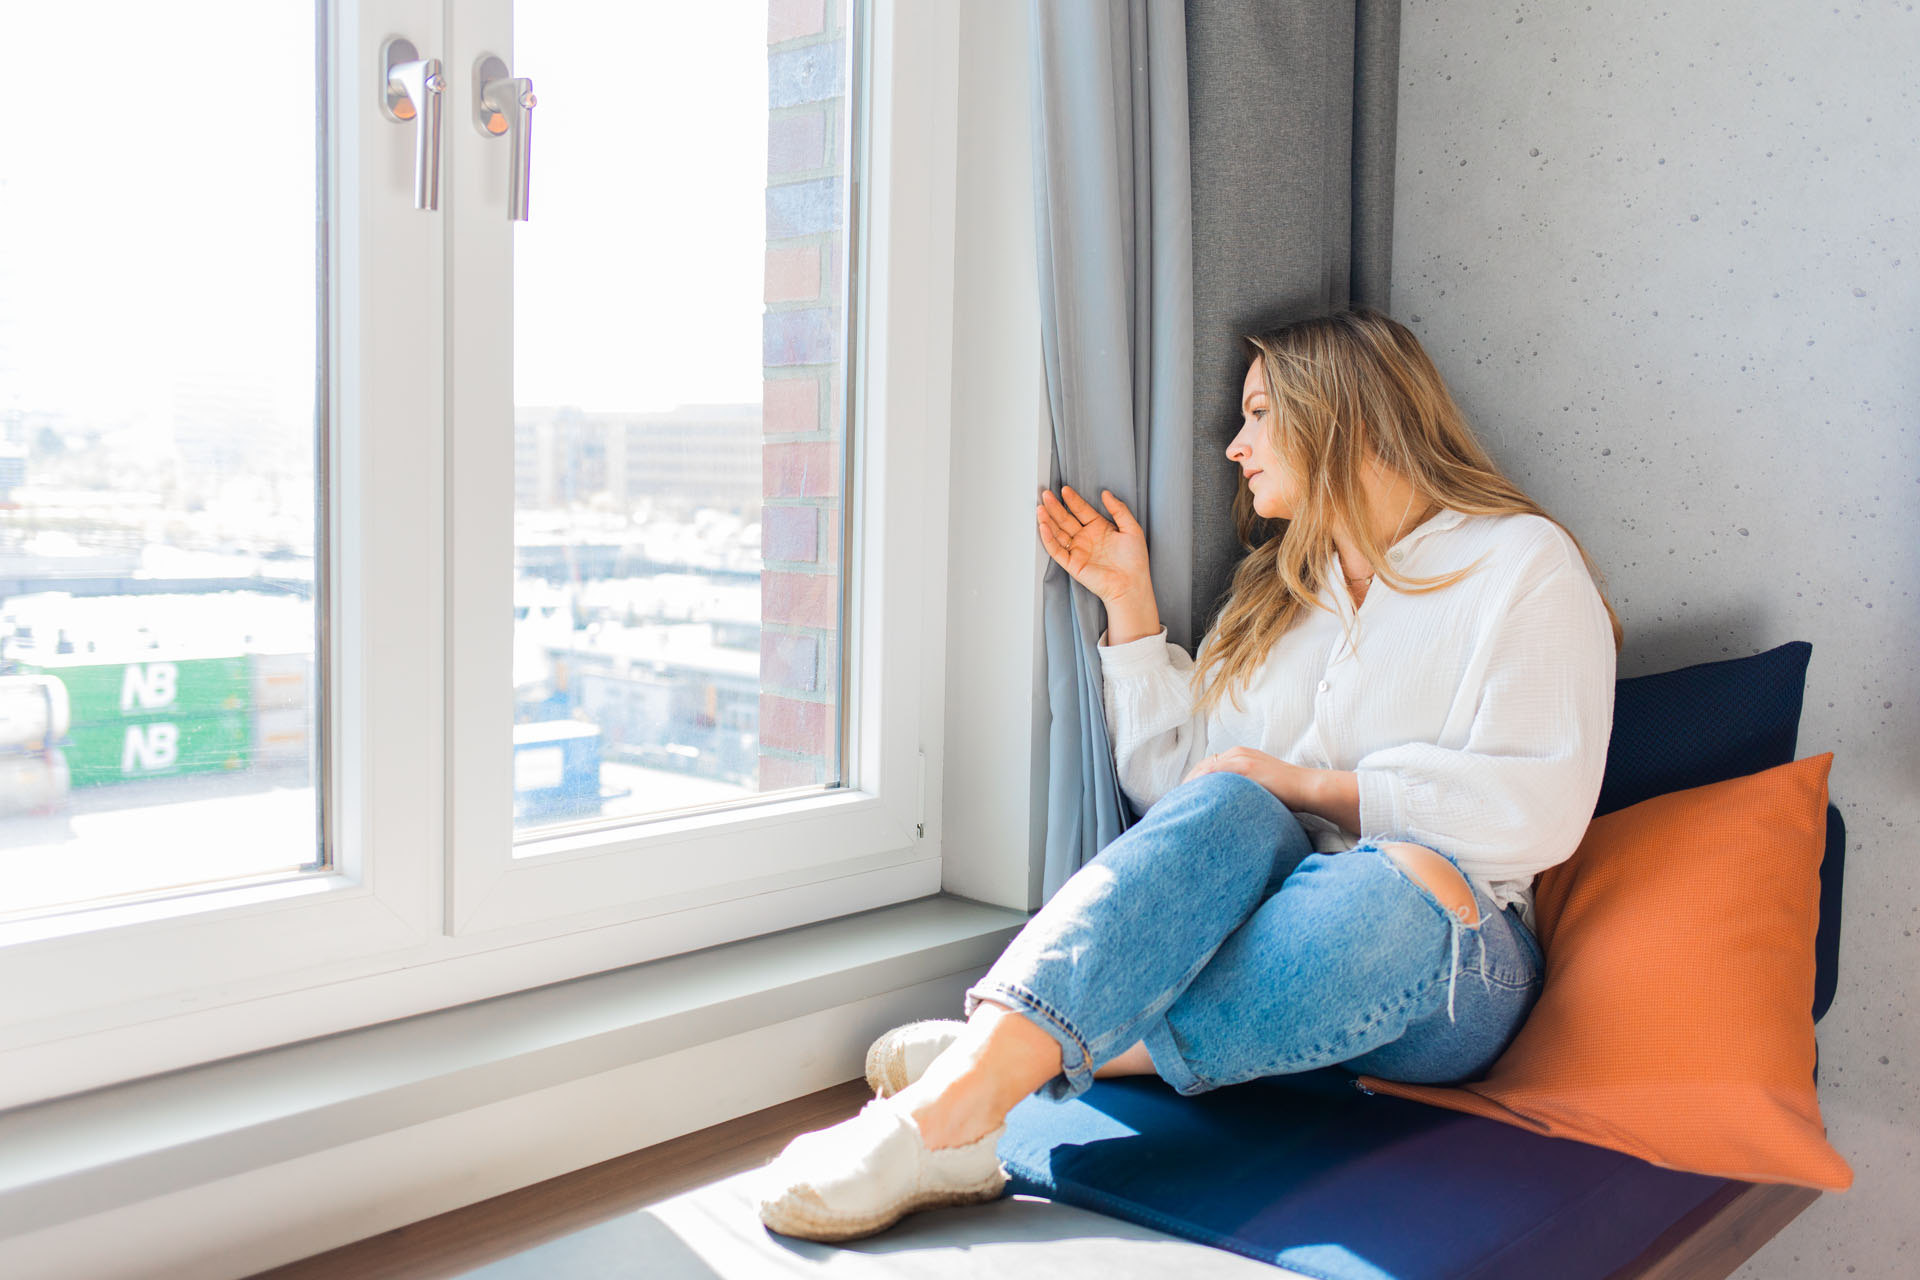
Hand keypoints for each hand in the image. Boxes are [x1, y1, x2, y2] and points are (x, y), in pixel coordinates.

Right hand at [1036, 484, 1151, 603]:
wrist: (1130, 584)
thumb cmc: (1134, 560)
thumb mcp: (1132, 528)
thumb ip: (1119, 509)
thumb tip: (1106, 494)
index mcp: (1099, 528)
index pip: (1082, 510)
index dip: (1073, 500)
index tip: (1065, 489)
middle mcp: (1086, 538)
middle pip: (1066, 519)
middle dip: (1055, 507)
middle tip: (1046, 495)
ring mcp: (1078, 550)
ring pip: (1058, 532)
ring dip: (1048, 520)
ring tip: (1040, 508)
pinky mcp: (1071, 563)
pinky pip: (1056, 550)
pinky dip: (1048, 539)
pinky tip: (1043, 526)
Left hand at [1182, 747, 1295, 803]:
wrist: (1308, 788)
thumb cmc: (1287, 794)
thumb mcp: (1260, 788)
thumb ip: (1242, 790)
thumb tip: (1226, 808)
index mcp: (1239, 756)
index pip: (1207, 767)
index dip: (1193, 782)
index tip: (1183, 798)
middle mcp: (1237, 753)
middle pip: (1202, 767)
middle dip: (1188, 784)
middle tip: (1175, 803)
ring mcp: (1241, 758)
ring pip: (1205, 769)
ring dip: (1191, 785)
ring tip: (1179, 803)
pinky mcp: (1246, 766)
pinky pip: (1216, 773)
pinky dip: (1203, 783)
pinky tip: (1194, 796)